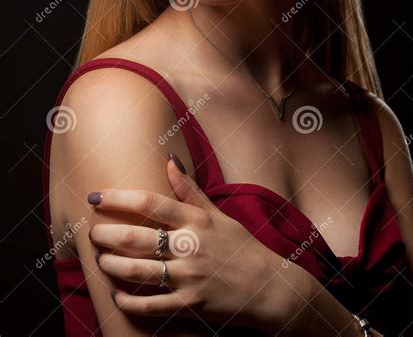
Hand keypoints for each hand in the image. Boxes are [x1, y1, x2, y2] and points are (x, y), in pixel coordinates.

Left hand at [87, 154, 280, 331]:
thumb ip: (190, 190)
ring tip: (101, 260)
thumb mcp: (218, 214)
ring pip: (137, 272)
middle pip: (135, 238)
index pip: (150, 203)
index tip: (96, 195)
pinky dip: (128, 302)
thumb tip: (169, 159)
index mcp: (196, 220)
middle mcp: (190, 246)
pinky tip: (117, 296)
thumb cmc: (240, 246)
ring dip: (112, 265)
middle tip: (92, 233)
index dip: (118, 198)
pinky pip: (150, 306)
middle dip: (106, 234)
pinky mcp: (190, 305)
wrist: (267, 287)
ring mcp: (190, 277)